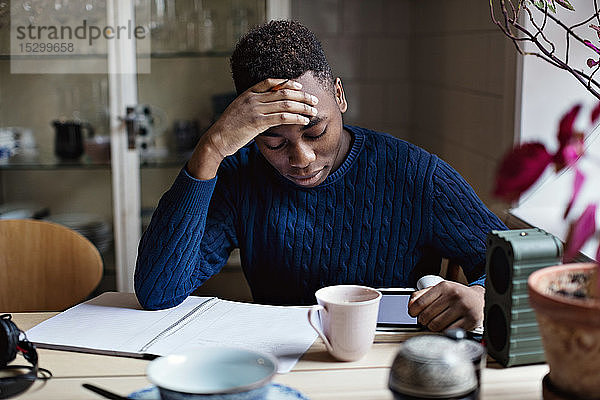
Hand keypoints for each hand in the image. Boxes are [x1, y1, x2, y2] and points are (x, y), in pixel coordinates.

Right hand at [187, 78, 318, 178]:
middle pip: (283, 92)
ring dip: (302, 107)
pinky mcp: (258, 122)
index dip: (287, 83)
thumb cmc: (228, 128)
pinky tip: (304, 120)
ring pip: (285, 104)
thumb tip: (266, 108)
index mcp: (247, 93)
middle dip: (301, 96)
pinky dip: (296, 118)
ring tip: (313, 111)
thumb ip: (252, 106)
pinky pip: (282, 118)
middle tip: (313, 100)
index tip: (299, 87)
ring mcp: (255, 109)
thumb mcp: (239, 111)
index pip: (270, 82)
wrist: (217, 138)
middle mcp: (252, 98)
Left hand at [407, 281, 484, 331]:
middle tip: (426, 320)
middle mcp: (454, 295)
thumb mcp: (439, 290)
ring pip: (436, 325)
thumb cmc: (455, 295)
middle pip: (427, 316)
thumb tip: (410, 306)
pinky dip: (444, 332)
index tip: (414, 314)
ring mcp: (463, 308)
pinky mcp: (471, 320)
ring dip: (432, 328)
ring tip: (436, 323)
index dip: (413, 311)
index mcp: (444, 286)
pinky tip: (446, 327)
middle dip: (423, 321)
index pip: (420, 302)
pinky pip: (449, 331)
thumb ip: (421, 295)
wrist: (478, 299)